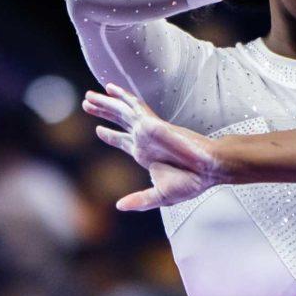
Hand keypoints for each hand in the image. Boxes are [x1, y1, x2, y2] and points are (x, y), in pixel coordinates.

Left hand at [82, 83, 220, 210]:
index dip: (110, 135)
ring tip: (89, 96)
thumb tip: (119, 206)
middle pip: (119, 121)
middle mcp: (144, 139)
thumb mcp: (161, 195)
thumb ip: (140, 200)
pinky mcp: (153, 124)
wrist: (208, 169)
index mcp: (144, 154)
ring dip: (106, 103)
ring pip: (122, 111)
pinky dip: (122, 97)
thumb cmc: (191, 182)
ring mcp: (148, 130)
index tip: (99, 130)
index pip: (122, 141)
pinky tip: (110, 89)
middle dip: (103, 112)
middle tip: (87, 104)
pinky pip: (135, 106)